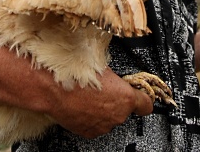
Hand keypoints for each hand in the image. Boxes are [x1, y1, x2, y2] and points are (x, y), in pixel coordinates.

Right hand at [0, 39, 152, 138]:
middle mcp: (118, 114)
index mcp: (126, 98)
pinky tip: (83, 105)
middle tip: (106, 90)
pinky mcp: (90, 132)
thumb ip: (118, 78)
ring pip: (111, 118)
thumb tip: (119, 78)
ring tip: (90, 97)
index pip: (147, 104)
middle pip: (126, 110)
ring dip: (105, 110)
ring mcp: (103, 125)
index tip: (143, 97)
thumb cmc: (77, 73)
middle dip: (119, 102)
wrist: (53, 87)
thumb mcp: (104, 67)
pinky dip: (93, 117)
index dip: (144, 99)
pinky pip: (97, 124)